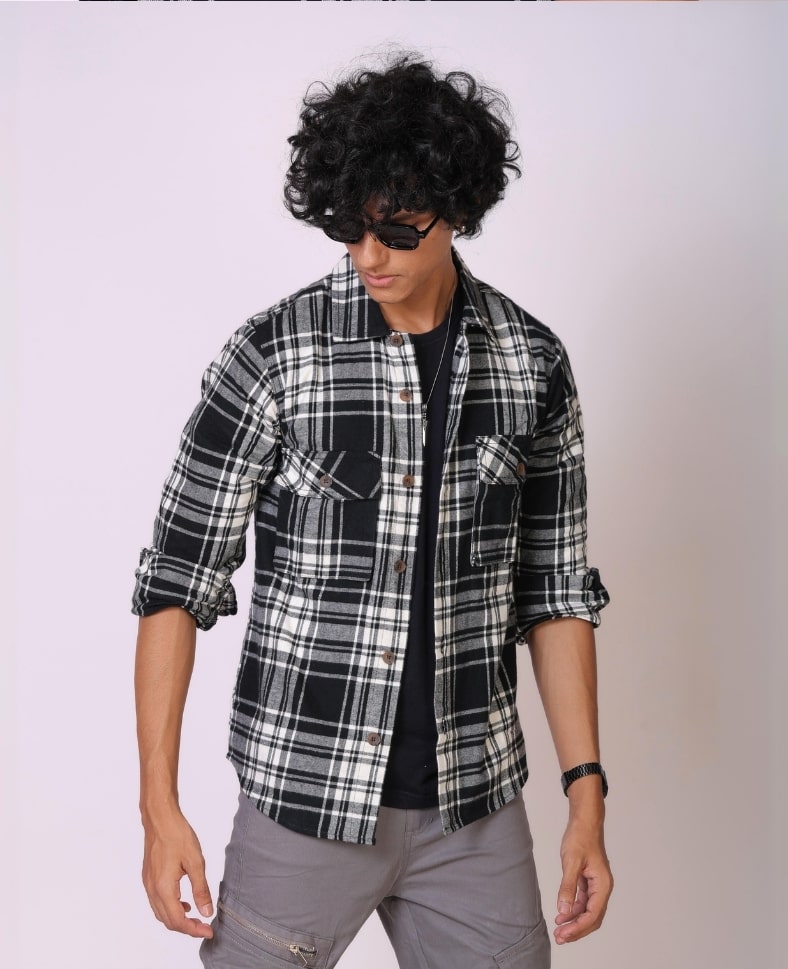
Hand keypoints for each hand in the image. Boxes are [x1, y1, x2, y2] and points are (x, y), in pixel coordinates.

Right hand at [141, 808, 213, 938]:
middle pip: (167, 921)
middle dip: (186, 928)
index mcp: (164, 888)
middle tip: (204, 927)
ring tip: (196, 917)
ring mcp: (148, 884)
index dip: (194, 929)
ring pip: (161, 912)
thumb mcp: (196, 862)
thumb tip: (206, 911)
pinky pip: (157, 902)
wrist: (160, 818)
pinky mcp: (149, 877)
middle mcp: (153, 890)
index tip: (208, 931)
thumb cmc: (177, 835)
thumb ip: (200, 889)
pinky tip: (183, 901)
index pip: (178, 920)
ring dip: (177, 919)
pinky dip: (170, 908)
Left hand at [554, 814, 612, 944]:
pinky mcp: (588, 882)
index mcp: (603, 885)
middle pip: (592, 917)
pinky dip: (573, 910)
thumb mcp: (571, 862)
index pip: (593, 914)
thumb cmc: (580, 837)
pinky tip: (562, 914)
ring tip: (559, 930)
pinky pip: (583, 902)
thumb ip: (568, 886)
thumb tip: (563, 909)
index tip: (564, 933)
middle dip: (577, 929)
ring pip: (587, 911)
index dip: (578, 927)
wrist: (584, 822)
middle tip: (559, 937)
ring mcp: (596, 886)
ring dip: (574, 921)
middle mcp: (602, 888)